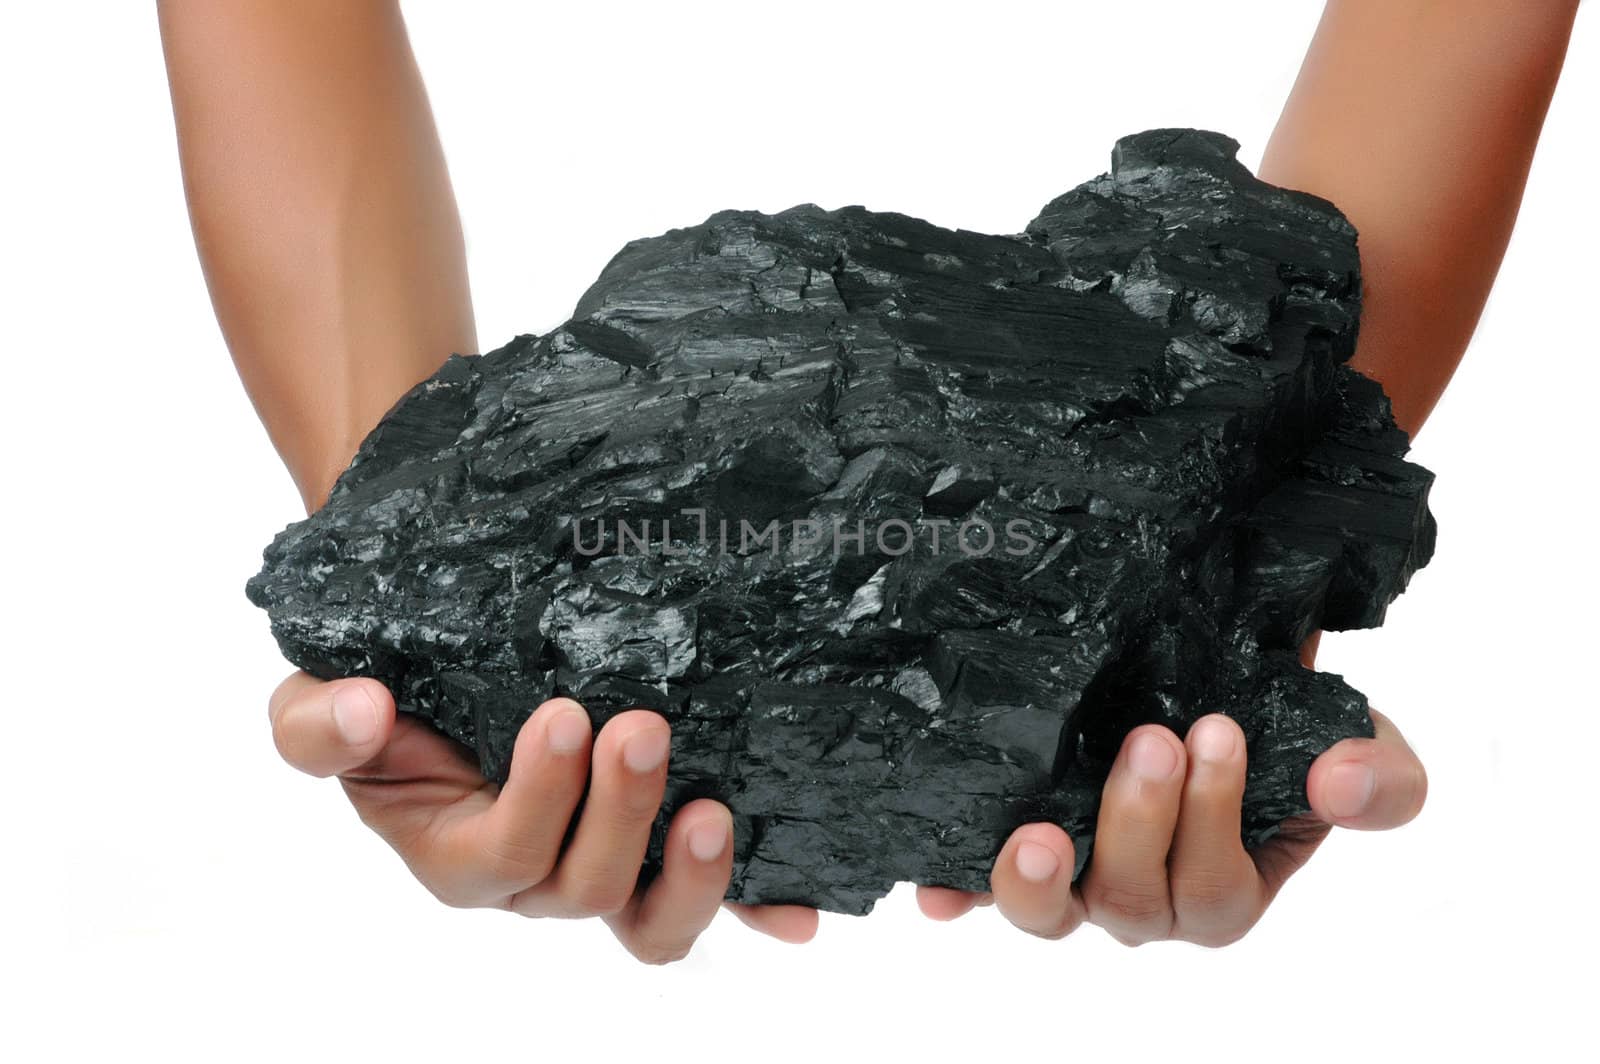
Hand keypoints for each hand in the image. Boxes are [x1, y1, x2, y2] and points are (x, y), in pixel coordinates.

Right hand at [267, 671, 817, 961]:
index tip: (562, 715)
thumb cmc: (383, 692)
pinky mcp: (662, 848)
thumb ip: (318, 723)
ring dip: (692, 875)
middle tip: (642, 727)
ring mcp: (608, 864)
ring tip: (715, 809)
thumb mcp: (321, 706)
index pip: (502, 855)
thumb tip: (363, 711)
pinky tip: (797, 911)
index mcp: (460, 854)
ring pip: (650, 916)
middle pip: (587, 886)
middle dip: (620, 814)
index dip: (537, 799)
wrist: (442, 667)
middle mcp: (539, 874)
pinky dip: (757, 907)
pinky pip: (716, 900)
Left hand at [916, 706, 1425, 944]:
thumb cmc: (1278, 724)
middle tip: (1150, 737)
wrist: (1204, 680)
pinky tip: (936, 888)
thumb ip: (1378, 775)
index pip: (1216, 887)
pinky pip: (979, 887)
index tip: (1217, 727)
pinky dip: (958, 891)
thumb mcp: (1354, 743)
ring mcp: (1076, 874)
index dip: (1213, 820)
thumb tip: (1342, 785)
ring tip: (1039, 836)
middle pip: (1133, 901)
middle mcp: (1145, 896)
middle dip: (1141, 823)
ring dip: (1041, 880)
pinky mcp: (1018, 845)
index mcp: (1225, 886)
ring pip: (1052, 911)